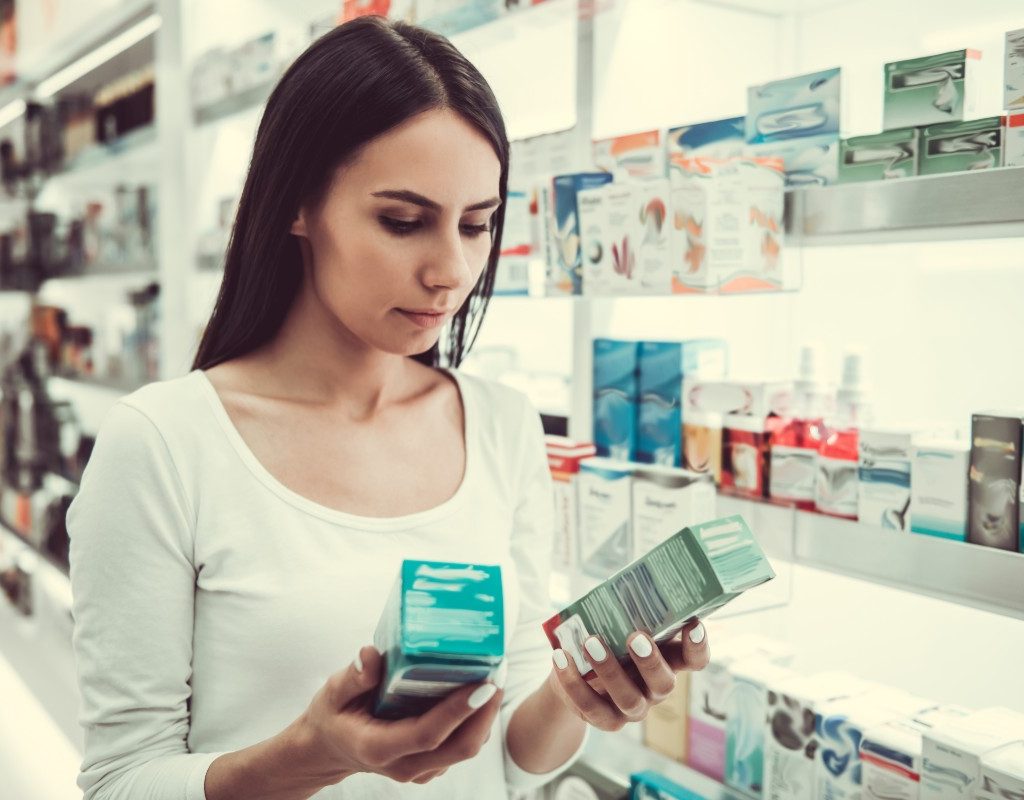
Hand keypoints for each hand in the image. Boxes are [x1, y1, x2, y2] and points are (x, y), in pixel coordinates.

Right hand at [296, 646, 503, 784]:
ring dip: (485, 715)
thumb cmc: (333, 715)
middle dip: (486, 712)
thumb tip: (371, 654)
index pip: (427, 734)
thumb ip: (353, 676)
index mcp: (378, 747)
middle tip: (500, 672)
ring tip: (496, 674)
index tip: (483, 684)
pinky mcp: (429, 766)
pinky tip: (478, 690)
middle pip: (459, 747)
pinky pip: (460, 746)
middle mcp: (403, 766)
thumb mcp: (332, 692)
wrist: (328, 749)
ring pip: (465, 749)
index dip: (458, 711)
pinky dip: (475, 721)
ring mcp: (419, 770)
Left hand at [547, 618, 709, 731]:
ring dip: (610, 670)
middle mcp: (655, 688)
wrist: (576, 675)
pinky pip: (591, 706)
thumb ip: (626, 609)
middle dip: (650, 661)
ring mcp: (633, 708)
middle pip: (664, 683)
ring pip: (629, 699)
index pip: (695, 660)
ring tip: (591, 642)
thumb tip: (620, 580)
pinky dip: (573, 682)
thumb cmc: (607, 639)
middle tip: (635, 636)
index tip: (693, 624)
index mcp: (667, 660)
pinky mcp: (606, 720)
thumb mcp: (619, 624)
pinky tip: (561, 657)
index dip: (698, 646)